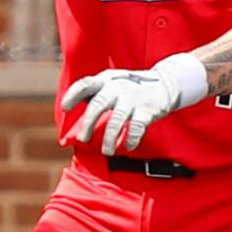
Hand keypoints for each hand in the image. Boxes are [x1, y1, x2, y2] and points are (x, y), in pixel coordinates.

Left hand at [59, 54, 207, 156]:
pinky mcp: (148, 109)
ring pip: (116, 120)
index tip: (65, 107)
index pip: (86, 84)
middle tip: (83, 139)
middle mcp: (117, 86)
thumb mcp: (111, 83)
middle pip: (98, 105)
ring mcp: (133, 97)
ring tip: (106, 151)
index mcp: (106, 80)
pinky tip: (128, 146)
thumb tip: (68, 108)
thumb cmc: (130, 87)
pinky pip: (136, 127)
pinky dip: (131, 139)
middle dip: (88, 124)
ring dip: (109, 138)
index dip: (73, 95)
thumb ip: (94, 93)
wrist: (166, 82)